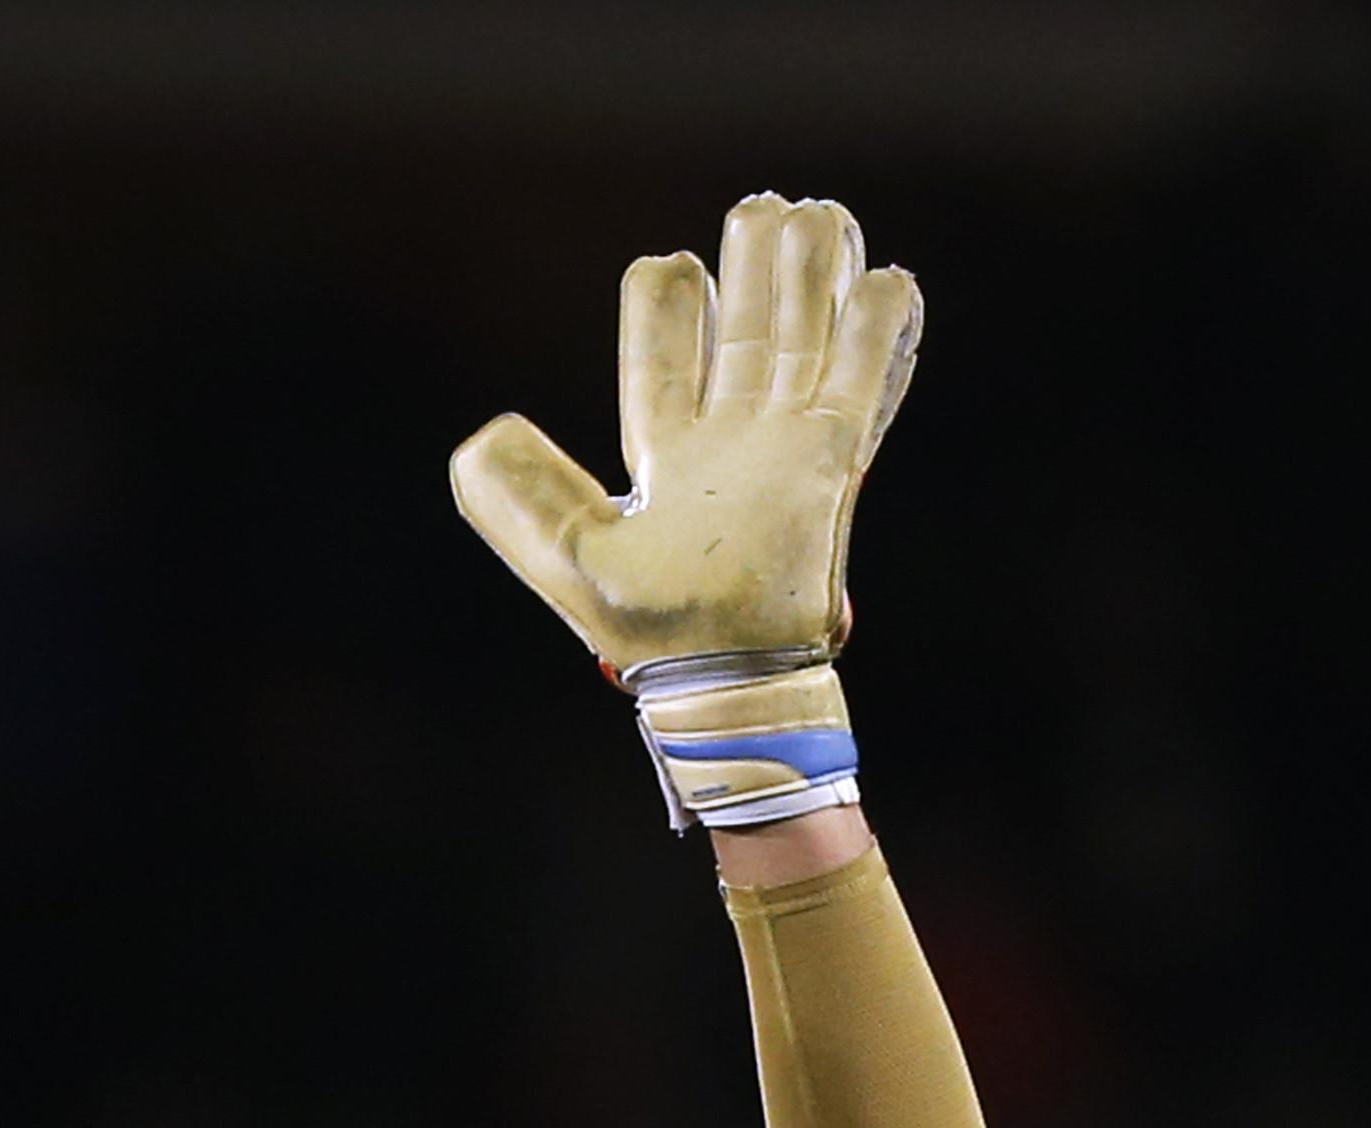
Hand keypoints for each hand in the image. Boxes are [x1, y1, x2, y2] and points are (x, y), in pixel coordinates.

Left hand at [452, 194, 920, 680]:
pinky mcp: (833, 462)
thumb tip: (483, 434)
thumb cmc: (647, 630)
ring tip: (818, 216)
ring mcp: (785, 449)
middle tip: (759, 209)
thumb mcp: (566, 559)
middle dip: (753, 273)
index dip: (665, 312)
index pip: (663, 365)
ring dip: (811, 281)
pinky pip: (862, 381)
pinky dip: (875, 332)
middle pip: (746, 336)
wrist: (725, 674)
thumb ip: (518, 500)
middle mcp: (729, 444)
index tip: (666, 264)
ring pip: (805, 343)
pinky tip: (887, 280)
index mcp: (664, 457)